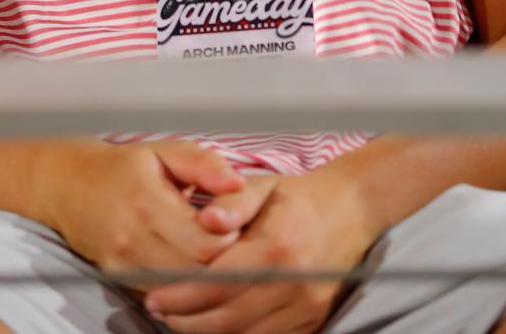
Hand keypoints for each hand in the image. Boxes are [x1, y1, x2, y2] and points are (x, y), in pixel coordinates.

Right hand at [44, 139, 246, 287]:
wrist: (71, 186)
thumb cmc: (124, 167)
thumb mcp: (166, 151)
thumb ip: (204, 165)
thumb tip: (239, 183)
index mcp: (147, 200)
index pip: (205, 242)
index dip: (230, 237)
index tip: (237, 223)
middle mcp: (132, 238)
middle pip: (196, 271)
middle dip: (222, 260)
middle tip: (233, 240)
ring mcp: (122, 264)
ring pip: (181, 288)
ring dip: (203, 275)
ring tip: (212, 250)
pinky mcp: (118, 279)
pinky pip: (163, 294)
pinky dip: (182, 283)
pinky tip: (189, 262)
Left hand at [145, 165, 378, 333]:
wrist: (351, 211)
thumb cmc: (298, 197)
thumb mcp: (263, 185)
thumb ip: (232, 201)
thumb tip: (206, 219)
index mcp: (277, 245)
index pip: (220, 281)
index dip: (183, 294)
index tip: (154, 295)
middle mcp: (293, 282)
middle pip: (228, 318)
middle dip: (186, 319)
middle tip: (157, 310)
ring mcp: (305, 307)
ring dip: (206, 332)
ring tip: (178, 319)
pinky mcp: (312, 322)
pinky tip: (213, 325)